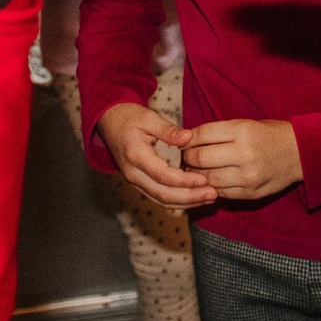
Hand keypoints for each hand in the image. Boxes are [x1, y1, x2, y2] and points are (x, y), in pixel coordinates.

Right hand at [97, 101, 215, 210]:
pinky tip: (195, 197)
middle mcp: (133, 174)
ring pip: (161, 200)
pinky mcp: (140, 183)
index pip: (162, 175)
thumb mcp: (148, 117)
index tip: (204, 179)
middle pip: (163, 194)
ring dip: (186, 202)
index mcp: (135, 156)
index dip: (184, 180)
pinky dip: (178, 200)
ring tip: (209, 198)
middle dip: (189, 197)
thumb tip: (188, 137)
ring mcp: (135, 181)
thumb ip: (168, 129)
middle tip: (212, 194)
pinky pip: (159, 197)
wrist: (109, 123)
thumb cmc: (129, 118)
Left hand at [184, 118, 302, 200]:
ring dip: (196, 174)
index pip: (202, 135)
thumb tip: (187, 140)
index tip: (183, 141)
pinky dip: (211, 186)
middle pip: (200, 158)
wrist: (301, 154)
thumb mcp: (245, 124)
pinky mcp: (249, 193)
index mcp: (243, 131)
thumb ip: (217, 132)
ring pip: (207, 178)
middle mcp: (244, 154)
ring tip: (196, 169)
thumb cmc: (270, 134)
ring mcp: (247, 177)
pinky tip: (211, 179)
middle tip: (186, 156)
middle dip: (188, 157)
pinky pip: (220, 192)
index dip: (187, 139)